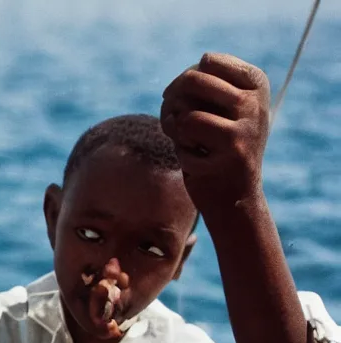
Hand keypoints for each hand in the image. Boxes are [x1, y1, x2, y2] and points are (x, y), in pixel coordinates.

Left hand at [160, 53, 271, 210]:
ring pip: (186, 112)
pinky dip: (180, 151)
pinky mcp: (233, 153)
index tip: (187, 98)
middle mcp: (256, 103)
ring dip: (173, 127)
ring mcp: (247, 128)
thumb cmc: (215, 146)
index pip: (208, 61)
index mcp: (255, 85)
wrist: (234, 196)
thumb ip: (200, 87)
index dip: (185, 79)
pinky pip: (185, 139)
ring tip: (185, 141)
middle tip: (174, 119)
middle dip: (172, 99)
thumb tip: (181, 85)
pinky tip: (195, 160)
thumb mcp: (214, 109)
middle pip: (193, 79)